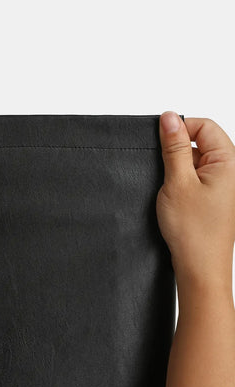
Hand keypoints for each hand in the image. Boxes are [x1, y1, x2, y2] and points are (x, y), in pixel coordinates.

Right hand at [156, 111, 234, 288]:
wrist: (200, 268)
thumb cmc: (194, 232)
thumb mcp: (177, 181)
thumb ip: (173, 146)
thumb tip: (169, 118)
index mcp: (229, 162)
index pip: (204, 126)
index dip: (180, 128)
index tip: (160, 139)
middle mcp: (230, 171)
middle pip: (200, 141)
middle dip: (177, 151)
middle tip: (165, 171)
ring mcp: (222, 185)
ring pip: (194, 160)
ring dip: (177, 168)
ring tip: (172, 190)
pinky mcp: (212, 197)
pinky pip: (194, 177)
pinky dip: (180, 182)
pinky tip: (174, 197)